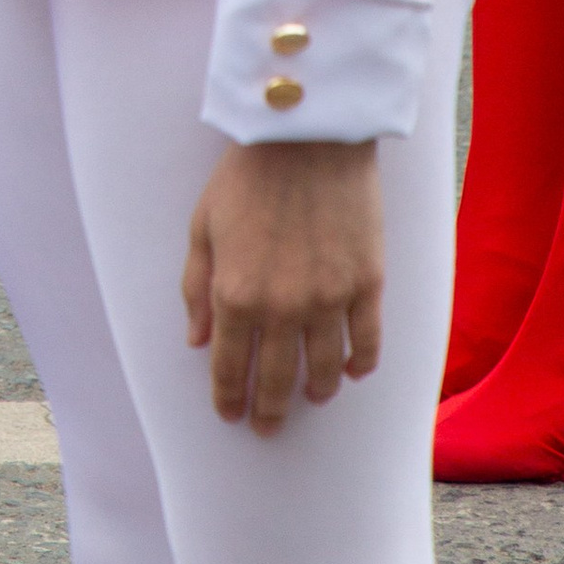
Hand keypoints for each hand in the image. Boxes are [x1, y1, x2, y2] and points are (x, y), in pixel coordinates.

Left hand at [182, 140, 383, 431]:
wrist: (307, 136)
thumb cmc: (246, 175)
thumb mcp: (202, 226)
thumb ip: (196, 288)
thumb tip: (197, 341)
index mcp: (235, 294)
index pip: (230, 367)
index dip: (229, 398)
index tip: (231, 416)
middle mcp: (282, 308)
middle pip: (277, 379)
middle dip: (270, 410)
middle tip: (268, 427)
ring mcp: (329, 300)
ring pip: (324, 369)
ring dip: (316, 391)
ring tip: (311, 397)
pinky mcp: (367, 285)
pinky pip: (367, 343)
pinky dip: (359, 365)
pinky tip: (351, 372)